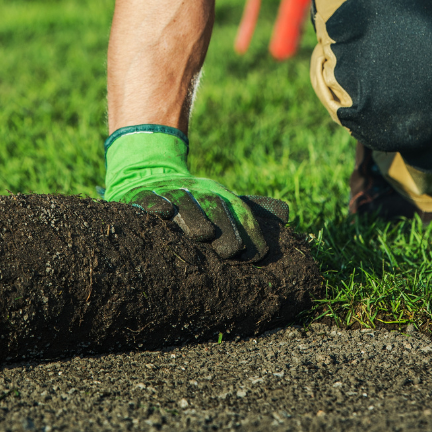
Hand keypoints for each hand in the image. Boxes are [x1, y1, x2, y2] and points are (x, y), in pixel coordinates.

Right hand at [103, 127, 288, 261]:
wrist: (150, 175)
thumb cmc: (194, 199)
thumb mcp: (222, 200)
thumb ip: (252, 209)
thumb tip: (287, 212)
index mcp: (219, 194)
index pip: (239, 212)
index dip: (249, 232)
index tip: (255, 256)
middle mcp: (197, 191)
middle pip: (213, 207)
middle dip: (223, 228)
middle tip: (229, 252)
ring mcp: (170, 192)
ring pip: (184, 203)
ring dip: (193, 217)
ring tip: (202, 235)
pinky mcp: (144, 196)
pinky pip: (149, 199)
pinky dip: (156, 205)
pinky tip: (164, 213)